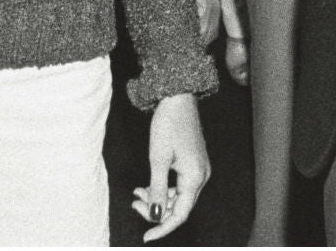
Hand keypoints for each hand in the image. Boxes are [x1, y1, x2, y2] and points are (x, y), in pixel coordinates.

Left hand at [140, 93, 209, 240]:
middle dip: (156, 210)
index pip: (181, 214)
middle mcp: (201, 176)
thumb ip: (157, 191)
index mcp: (195, 177)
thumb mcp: (158, 159)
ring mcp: (198, 169)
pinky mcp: (193, 163)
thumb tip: (156, 216)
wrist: (178, 98)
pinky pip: (179, 185)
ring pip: (178, 196)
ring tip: (137, 193)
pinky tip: (147, 184)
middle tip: (134, 203)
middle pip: (179, 206)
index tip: (146, 237)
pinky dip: (162, 187)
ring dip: (157, 198)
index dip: (163, 228)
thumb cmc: (169, 124)